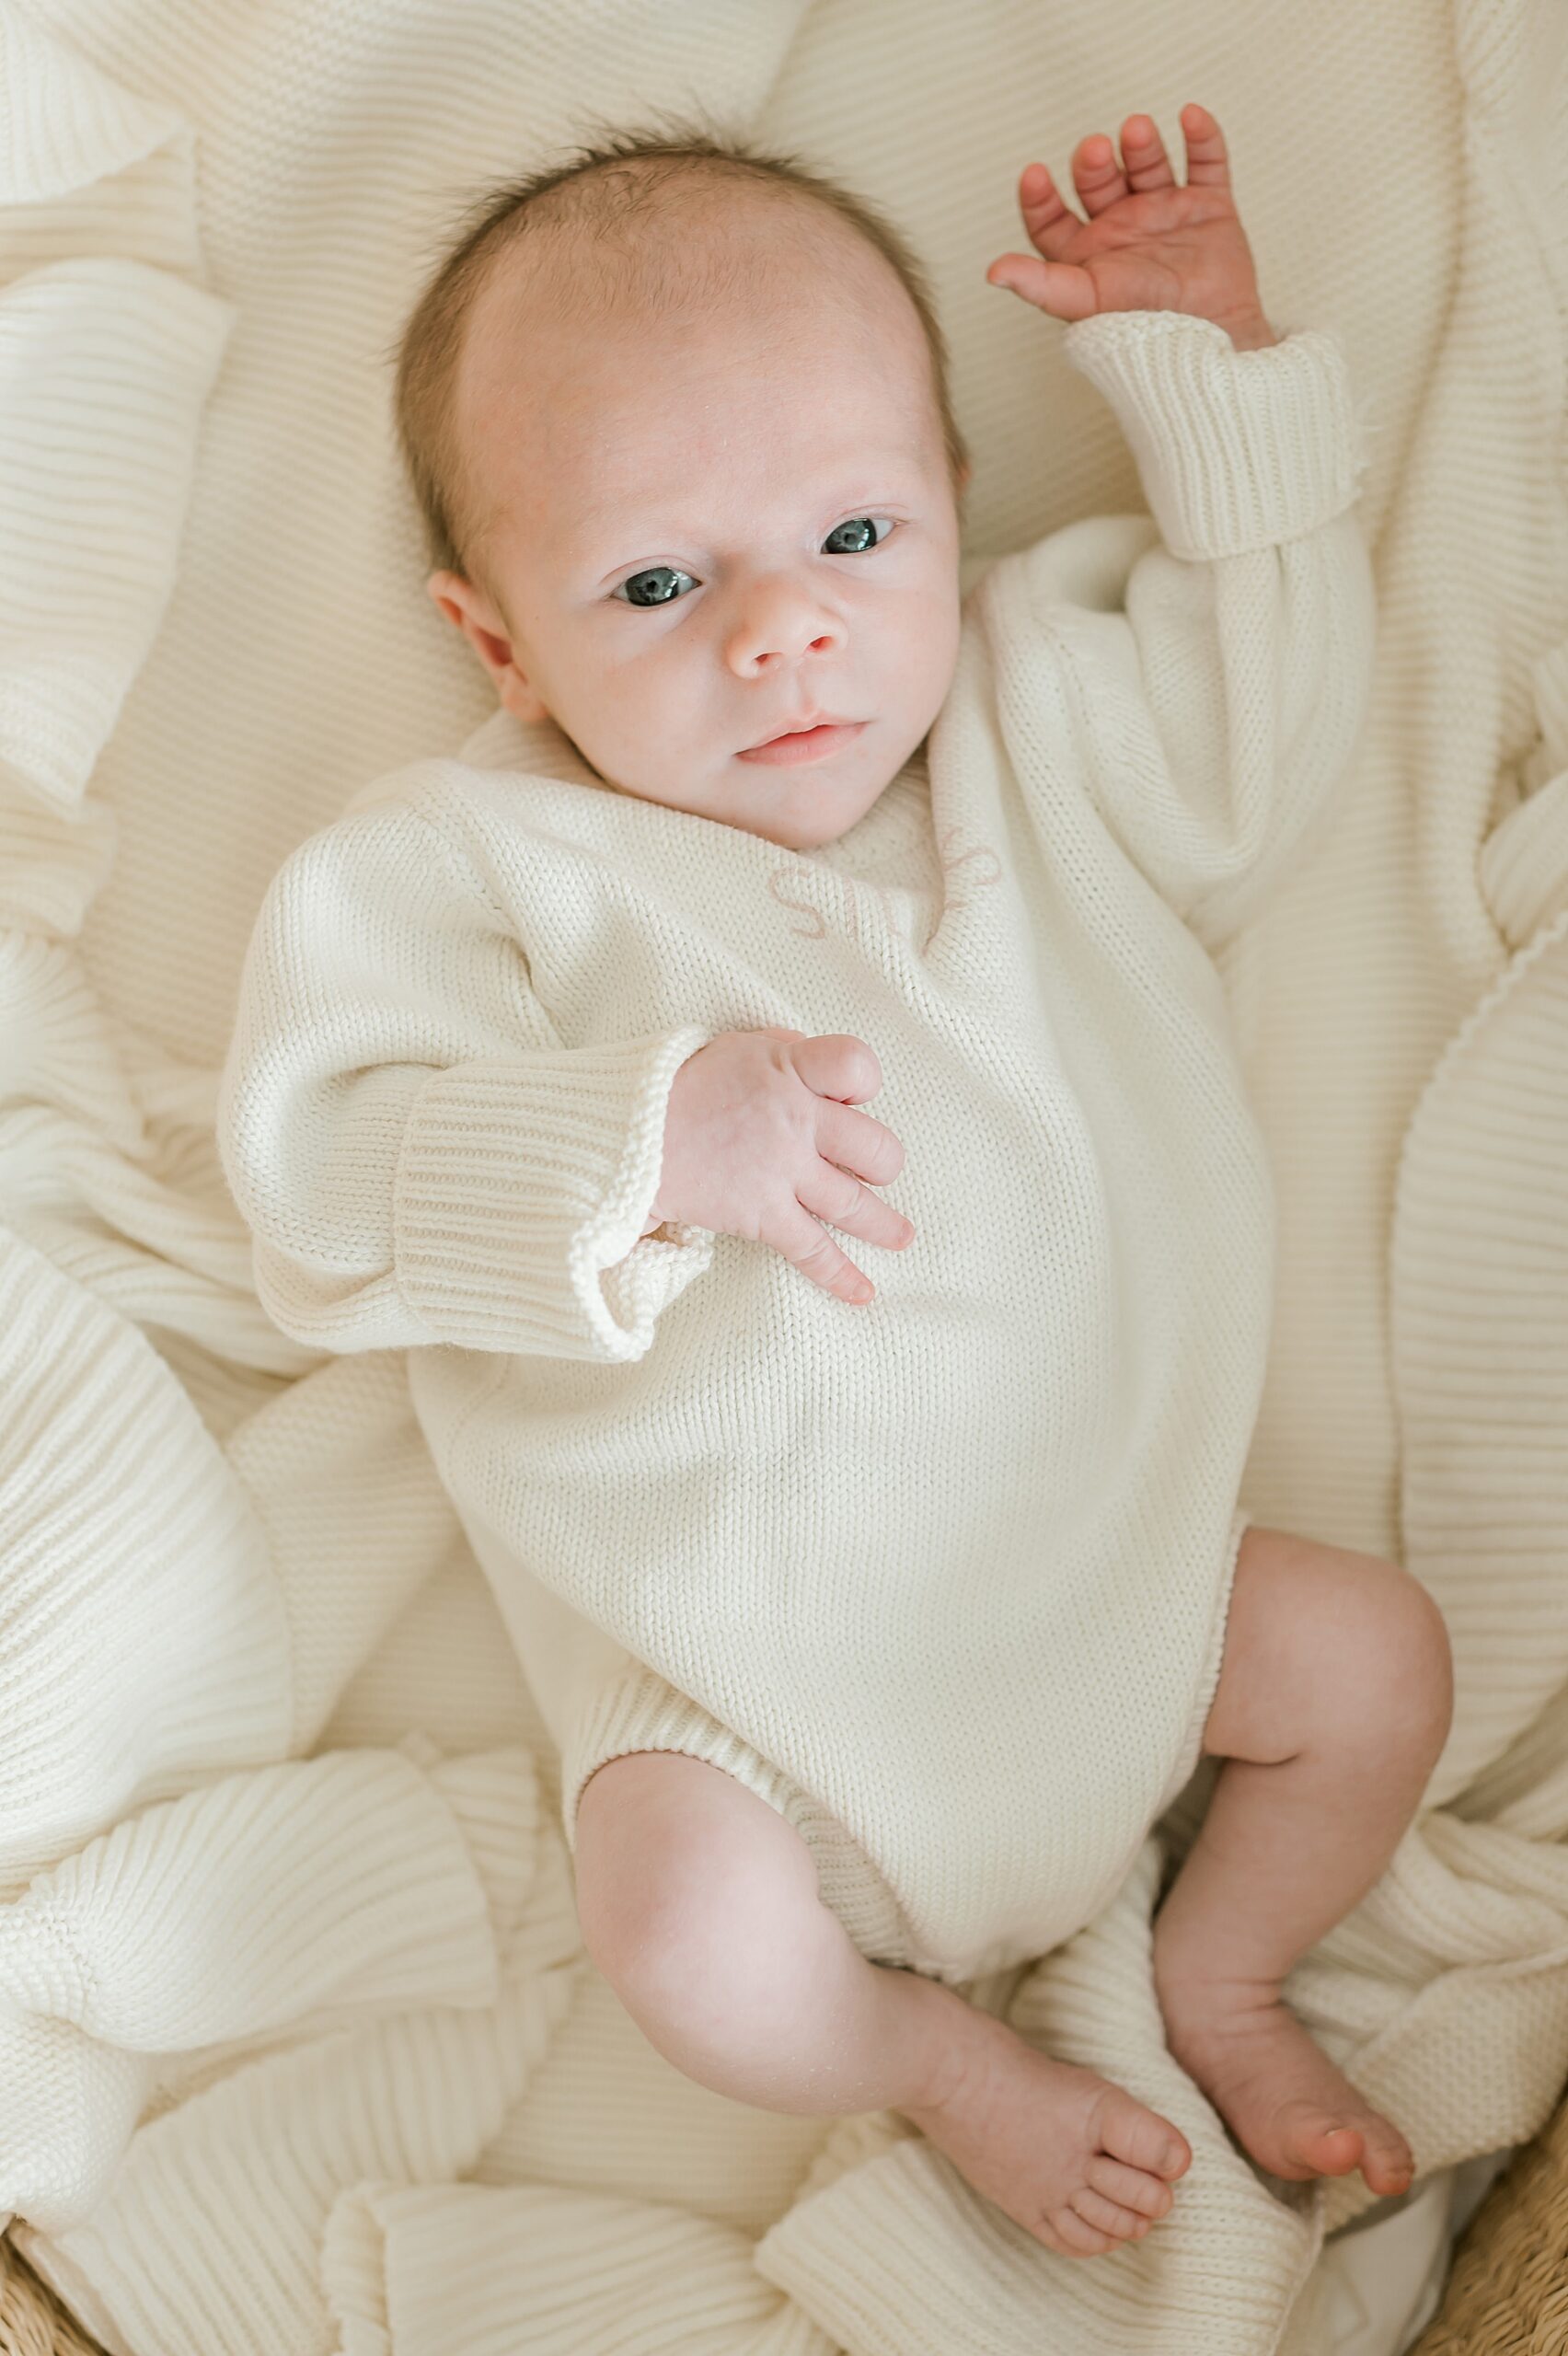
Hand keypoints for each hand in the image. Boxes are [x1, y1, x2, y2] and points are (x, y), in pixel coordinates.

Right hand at [639, 1026, 913, 1304]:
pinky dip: (840, 1275)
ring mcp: (782, 1170)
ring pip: (854, 1202)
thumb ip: (786, 1053)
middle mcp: (796, 1120)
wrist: (628, 1133)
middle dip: (880, 1161)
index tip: (846, 1098)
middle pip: (872, 1146)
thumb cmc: (681, 1086)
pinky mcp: (763, 1214)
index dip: (863, 1084)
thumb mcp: (738, 1048)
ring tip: (902, 1237)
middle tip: (869, 1169)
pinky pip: (813, 1249)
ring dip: (884, 1224)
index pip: (858, 1066)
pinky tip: (863, 1293)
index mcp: (789, 1070)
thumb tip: (820, 1071)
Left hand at [985, 103, 1274, 349]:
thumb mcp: (1085, 301)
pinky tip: (1191, 117)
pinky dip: (1203, 137)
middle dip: (1093, 163)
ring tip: (1136, 131)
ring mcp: (1165, 213)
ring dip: (1141, 144)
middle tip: (1095, 152)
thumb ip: (1041, 284)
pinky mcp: (1209, 206)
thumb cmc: (1142, 328)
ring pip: (1148, 163)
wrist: (1208, 340)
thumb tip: (993, 272)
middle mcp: (1122, 228)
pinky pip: (1207, 162)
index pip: (1051, 217)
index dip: (1039, 197)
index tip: (1034, 175)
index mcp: (1087, 253)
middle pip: (1099, 181)